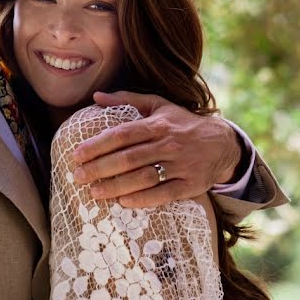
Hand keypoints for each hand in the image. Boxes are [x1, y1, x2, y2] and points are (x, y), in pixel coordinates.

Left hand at [70, 91, 242, 207]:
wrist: (222, 143)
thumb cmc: (183, 124)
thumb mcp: (159, 105)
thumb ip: (128, 100)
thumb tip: (97, 96)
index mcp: (159, 124)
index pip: (123, 134)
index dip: (98, 144)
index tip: (77, 154)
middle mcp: (169, 144)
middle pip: (129, 158)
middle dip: (100, 168)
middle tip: (78, 176)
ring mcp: (181, 165)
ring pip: (144, 177)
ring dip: (116, 186)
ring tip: (94, 192)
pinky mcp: (190, 185)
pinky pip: (163, 194)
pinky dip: (142, 199)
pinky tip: (123, 202)